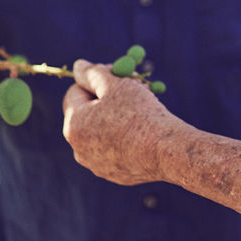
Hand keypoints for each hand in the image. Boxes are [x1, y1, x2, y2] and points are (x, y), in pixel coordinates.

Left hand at [62, 59, 184, 185]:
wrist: (166, 151)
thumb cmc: (140, 114)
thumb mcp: (116, 85)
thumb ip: (93, 74)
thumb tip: (77, 66)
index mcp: (74, 125)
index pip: (75, 92)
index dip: (96, 79)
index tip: (118, 75)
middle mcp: (78, 149)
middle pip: (88, 113)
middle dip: (107, 98)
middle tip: (132, 87)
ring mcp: (96, 165)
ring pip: (101, 132)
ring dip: (115, 117)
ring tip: (141, 108)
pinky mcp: (114, 174)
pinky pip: (114, 150)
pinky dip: (124, 138)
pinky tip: (143, 131)